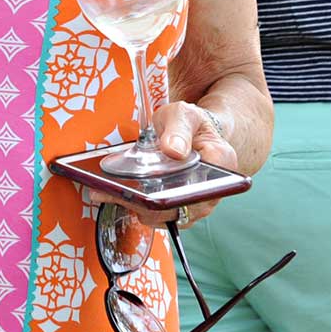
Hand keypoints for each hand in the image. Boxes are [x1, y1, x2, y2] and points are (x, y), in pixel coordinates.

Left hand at [81, 102, 239, 226]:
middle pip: (180, 209)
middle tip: (121, 194)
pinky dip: (136, 207)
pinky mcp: (176, 209)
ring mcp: (193, 204)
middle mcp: (210, 192)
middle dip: (148, 204)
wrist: (188, 133)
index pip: (201, 189)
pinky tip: (115, 195)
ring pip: (165, 217)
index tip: (150, 194)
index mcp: (221, 165)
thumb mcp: (183, 115)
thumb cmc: (188, 124)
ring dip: (138, 208)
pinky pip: (156, 215)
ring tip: (109, 193)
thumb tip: (174, 150)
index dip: (176, 196)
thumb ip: (179, 129)